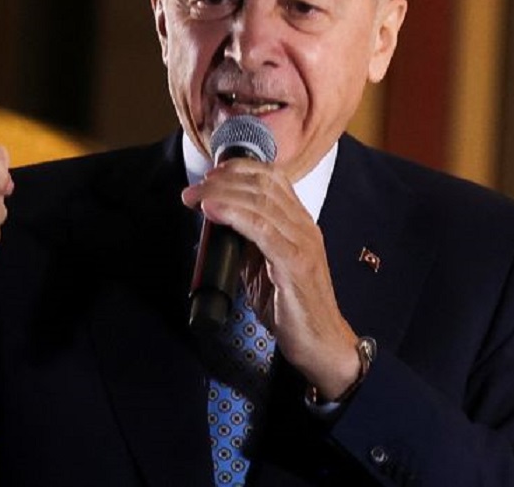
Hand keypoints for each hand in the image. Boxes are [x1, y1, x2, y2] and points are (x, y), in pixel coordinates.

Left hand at [181, 158, 359, 400]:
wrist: (320, 344)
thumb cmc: (291, 306)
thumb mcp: (262, 266)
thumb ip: (246, 241)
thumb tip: (217, 223)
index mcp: (298, 222)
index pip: (272, 177)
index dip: (238, 169)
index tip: (210, 175)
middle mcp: (303, 226)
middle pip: (262, 184)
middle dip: (221, 181)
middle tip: (193, 191)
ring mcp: (302, 243)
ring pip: (260, 202)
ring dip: (221, 195)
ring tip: (196, 198)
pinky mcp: (296, 263)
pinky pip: (263, 229)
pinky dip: (234, 215)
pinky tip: (213, 211)